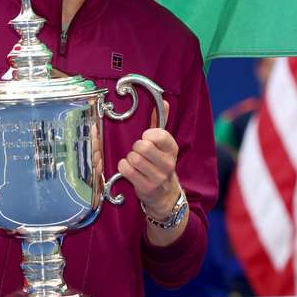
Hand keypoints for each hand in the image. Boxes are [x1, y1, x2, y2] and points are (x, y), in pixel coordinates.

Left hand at [117, 101, 180, 218]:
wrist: (164, 194)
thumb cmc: (158, 163)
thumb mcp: (163, 144)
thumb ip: (160, 122)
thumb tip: (165, 102)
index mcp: (172, 149)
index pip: (159, 135)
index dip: (148, 134)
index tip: (146, 138)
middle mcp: (168, 163)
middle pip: (143, 146)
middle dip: (135, 147)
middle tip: (138, 152)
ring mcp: (158, 177)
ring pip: (133, 158)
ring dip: (129, 158)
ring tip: (135, 162)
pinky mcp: (146, 187)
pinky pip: (127, 170)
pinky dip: (124, 167)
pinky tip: (129, 170)